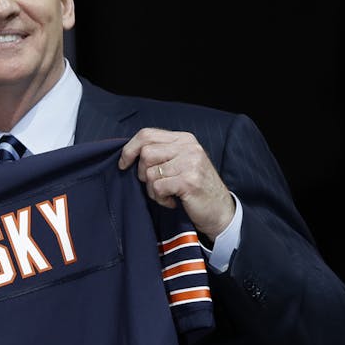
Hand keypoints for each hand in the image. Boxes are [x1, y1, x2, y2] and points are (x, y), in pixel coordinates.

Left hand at [118, 128, 234, 240]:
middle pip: (145, 153)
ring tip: (167, 194)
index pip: (147, 134)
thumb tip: (128, 154)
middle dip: (142, 174)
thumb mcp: (180, 163)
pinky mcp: (189, 181)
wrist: (220, 210)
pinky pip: (157, 188)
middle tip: (156, 186)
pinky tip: (172, 201)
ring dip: (152, 190)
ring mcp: (190, 163)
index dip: (129, 149)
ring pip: (149, 173)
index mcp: (184, 139)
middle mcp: (189, 147)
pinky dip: (160, 199)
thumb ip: (161, 154)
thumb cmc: (195, 188)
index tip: (123, 164)